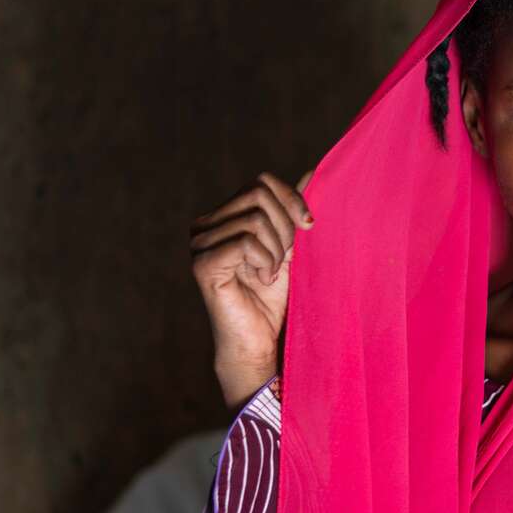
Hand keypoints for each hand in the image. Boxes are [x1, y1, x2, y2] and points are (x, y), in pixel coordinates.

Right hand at [190, 169, 314, 405]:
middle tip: (284, 258)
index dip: (292, 199)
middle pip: (258, 193)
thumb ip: (295, 210)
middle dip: (285, 226)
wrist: (261, 341)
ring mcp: (200, 243)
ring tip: (270, 274)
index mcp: (224, 217)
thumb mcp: (292, 246)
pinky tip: (262, 281)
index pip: (261, 181)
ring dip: (276, 249)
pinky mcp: (203, 264)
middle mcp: (205, 225)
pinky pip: (245, 242)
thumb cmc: (275, 297)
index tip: (309, 227)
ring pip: (254, 218)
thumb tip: (312, 171)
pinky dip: (265, 261)